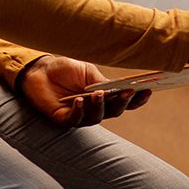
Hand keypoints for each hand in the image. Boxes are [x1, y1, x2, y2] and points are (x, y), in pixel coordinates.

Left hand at [19, 55, 151, 127]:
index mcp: (104, 96)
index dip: (137, 99)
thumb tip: (118, 88)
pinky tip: (79, 100)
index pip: (125, 101)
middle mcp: (94, 108)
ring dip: (99, 106)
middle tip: (127, 93)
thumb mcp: (87, 72)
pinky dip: (79, 110)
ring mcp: (79, 115)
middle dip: (122, 103)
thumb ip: (102, 81)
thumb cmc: (64, 69)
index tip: (148, 90)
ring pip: (96, 117)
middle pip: (114, 112)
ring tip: (98, 93)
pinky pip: (74, 119)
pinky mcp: (62, 118)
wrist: (39, 70)